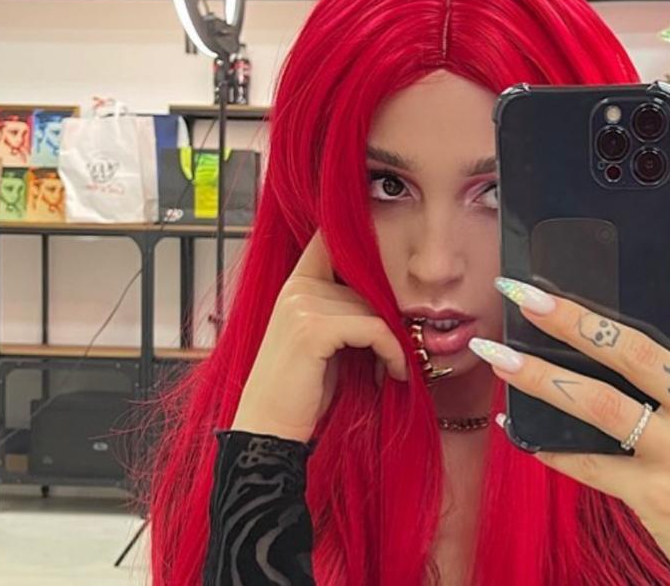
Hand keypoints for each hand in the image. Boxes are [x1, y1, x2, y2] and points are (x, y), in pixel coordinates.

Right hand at [231, 233, 408, 441]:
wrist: (269, 429)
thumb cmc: (302, 389)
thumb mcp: (326, 340)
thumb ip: (347, 309)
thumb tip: (396, 296)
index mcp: (296, 284)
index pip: (334, 241)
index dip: (365, 243)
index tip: (394, 263)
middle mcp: (297, 288)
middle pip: (368, 284)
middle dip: (390, 318)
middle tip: (399, 351)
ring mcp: (302, 305)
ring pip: (374, 308)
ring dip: (394, 341)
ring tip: (393, 367)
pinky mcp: (313, 329)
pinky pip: (374, 329)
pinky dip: (393, 352)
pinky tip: (395, 373)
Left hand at [470, 152, 669, 584]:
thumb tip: (623, 327)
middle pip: (635, 349)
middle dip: (572, 316)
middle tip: (521, 290)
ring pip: (598, 403)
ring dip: (536, 375)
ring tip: (492, 350)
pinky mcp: (656, 497)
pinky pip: (587, 462)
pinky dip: (545, 443)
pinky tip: (513, 423)